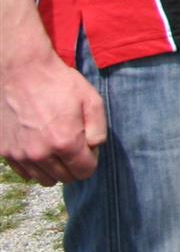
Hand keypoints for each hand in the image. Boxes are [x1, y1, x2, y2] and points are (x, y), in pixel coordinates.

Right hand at [1, 50, 105, 185]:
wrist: (21, 71)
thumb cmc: (59, 83)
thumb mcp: (91, 100)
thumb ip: (99, 129)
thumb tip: (94, 148)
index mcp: (65, 143)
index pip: (84, 172)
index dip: (91, 160)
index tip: (88, 146)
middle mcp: (41, 154)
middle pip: (65, 178)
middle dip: (74, 165)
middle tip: (73, 144)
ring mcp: (20, 155)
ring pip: (44, 179)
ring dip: (55, 168)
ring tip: (56, 146)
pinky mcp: (5, 152)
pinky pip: (25, 172)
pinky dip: (35, 166)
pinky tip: (39, 147)